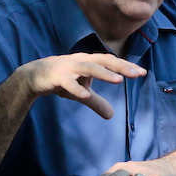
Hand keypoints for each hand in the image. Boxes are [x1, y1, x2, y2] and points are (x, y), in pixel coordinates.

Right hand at [20, 53, 146, 119]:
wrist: (33, 76)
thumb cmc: (62, 80)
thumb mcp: (81, 91)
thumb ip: (96, 102)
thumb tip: (112, 115)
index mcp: (89, 61)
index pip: (111, 62)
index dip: (126, 66)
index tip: (143, 72)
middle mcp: (81, 60)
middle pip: (104, 61)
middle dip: (121, 67)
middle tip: (137, 74)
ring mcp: (68, 67)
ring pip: (89, 68)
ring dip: (104, 74)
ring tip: (118, 81)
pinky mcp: (55, 76)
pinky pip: (68, 82)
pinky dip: (77, 88)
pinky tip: (86, 96)